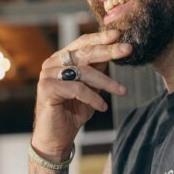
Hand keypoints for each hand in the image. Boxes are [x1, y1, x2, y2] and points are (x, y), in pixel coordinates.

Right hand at [32, 30, 131, 160]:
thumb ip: (99, 70)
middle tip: (128, 49)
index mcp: (63, 58)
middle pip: (84, 52)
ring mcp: (47, 74)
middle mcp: (53, 62)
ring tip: (122, 91)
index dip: (101, 37)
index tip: (120, 34)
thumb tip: (117, 50)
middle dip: (109, 50)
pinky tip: (102, 107)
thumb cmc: (74, 112)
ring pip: (83, 71)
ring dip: (106, 81)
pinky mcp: (46, 88)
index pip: (83, 42)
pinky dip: (93, 97)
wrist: (57, 139)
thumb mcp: (92, 88)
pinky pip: (76, 88)